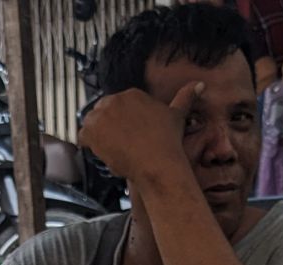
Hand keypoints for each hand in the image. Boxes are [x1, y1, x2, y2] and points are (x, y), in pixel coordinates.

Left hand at [78, 81, 203, 181]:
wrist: (156, 163)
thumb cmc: (167, 142)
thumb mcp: (177, 116)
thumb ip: (185, 97)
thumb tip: (200, 84)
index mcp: (133, 94)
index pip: (118, 105)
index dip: (121, 121)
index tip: (127, 134)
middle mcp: (115, 100)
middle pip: (103, 113)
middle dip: (108, 127)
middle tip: (119, 144)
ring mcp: (102, 115)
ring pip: (92, 124)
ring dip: (98, 136)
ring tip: (112, 149)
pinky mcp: (92, 131)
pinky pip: (83, 136)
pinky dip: (89, 145)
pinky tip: (102, 152)